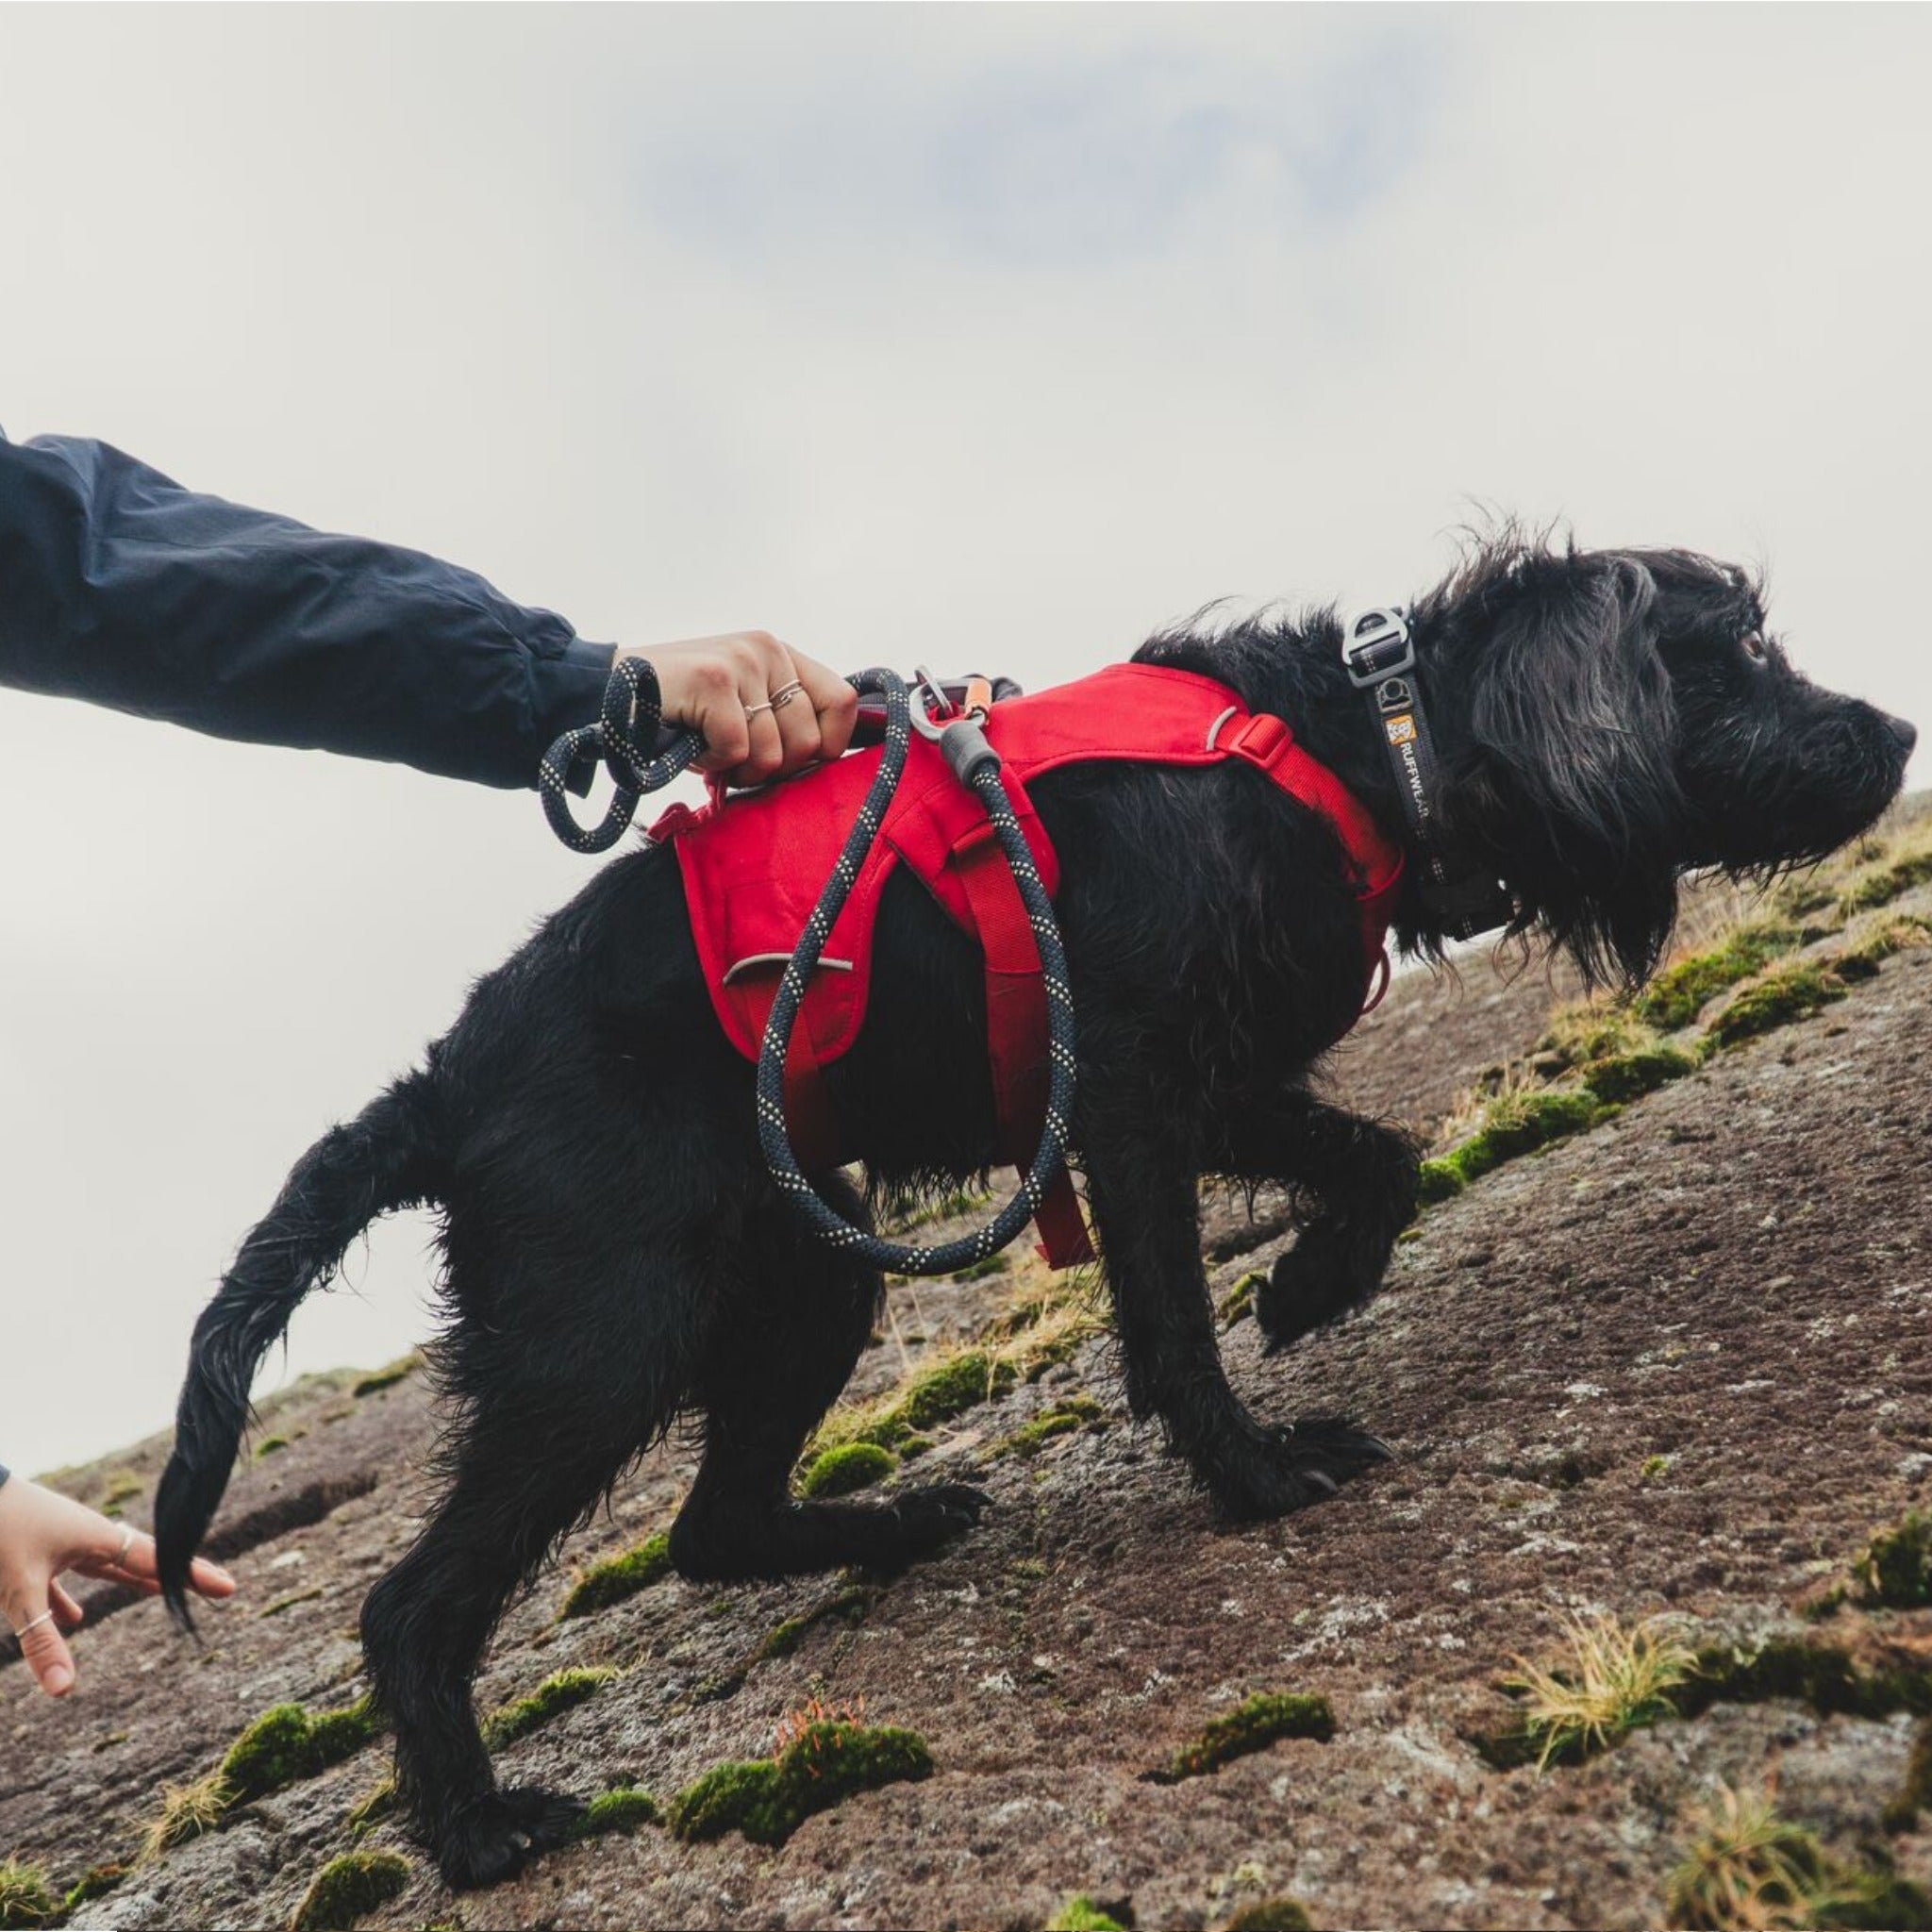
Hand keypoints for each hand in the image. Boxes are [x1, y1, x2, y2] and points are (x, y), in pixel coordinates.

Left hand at [0, 1477, 235, 1696]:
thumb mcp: (19, 1591)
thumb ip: (41, 1641)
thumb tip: (65, 1692)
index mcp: (97, 1538)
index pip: (157, 1561)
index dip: (192, 1576)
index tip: (229, 1587)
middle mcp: (87, 1538)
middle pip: (140, 1562)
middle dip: (171, 1576)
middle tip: (210, 1585)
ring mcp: (61, 1541)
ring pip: (104, 1568)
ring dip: (127, 1584)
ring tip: (152, 1593)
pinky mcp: (34, 1550)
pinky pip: (64, 1578)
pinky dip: (70, 1599)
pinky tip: (73, 1619)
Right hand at [617, 632, 858, 788]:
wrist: (603, 697)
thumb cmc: (678, 717)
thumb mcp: (742, 711)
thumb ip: (785, 722)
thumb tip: (830, 759)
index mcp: (782, 656)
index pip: (843, 702)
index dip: (827, 745)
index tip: (791, 762)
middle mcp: (767, 650)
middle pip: (809, 741)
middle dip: (771, 768)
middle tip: (731, 757)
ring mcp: (741, 661)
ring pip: (774, 752)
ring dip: (737, 768)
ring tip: (707, 747)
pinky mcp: (714, 679)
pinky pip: (737, 750)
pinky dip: (711, 762)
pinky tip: (689, 743)